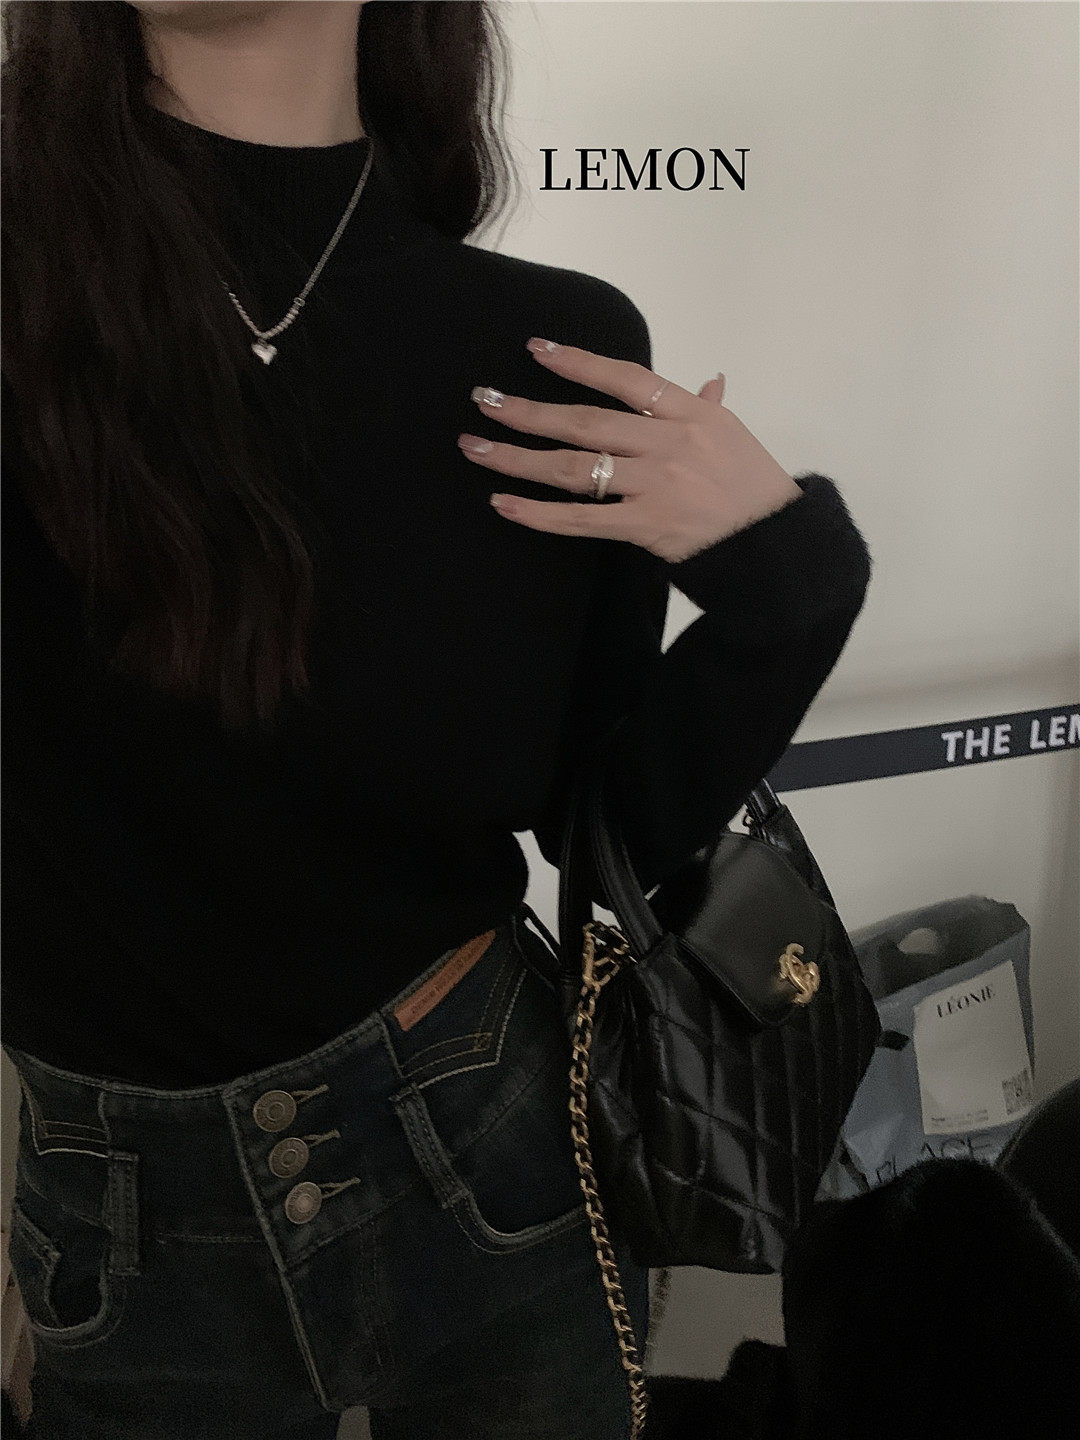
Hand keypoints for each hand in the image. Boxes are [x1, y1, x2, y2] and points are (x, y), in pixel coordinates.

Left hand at [456, 337, 804, 564]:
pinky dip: (539, 512)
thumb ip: (710, 407)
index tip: (537, 349)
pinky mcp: (645, 526)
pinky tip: (504, 503)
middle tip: (483, 399)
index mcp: (690, 412)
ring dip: (518, 456)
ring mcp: (655, 484)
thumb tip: (709, 381)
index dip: (578, 362)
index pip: (625, 377)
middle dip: (527, 409)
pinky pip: (581, 519)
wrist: (775, 546)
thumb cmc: (755, 489)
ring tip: (476, 447)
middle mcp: (668, 442)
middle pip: (584, 420)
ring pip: (573, 466)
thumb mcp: (736, 436)